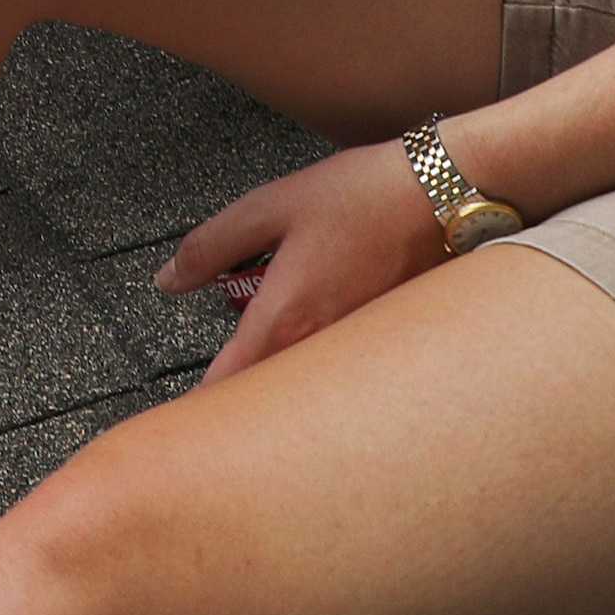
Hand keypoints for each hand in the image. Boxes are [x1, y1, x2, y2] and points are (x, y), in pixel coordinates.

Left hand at [157, 139, 450, 380]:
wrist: (445, 195)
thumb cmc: (361, 197)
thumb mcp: (268, 208)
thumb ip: (210, 247)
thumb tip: (169, 280)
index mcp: (285, 320)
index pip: (229, 386)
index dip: (199, 406)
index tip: (181, 419)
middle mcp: (322, 350)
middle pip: (266, 397)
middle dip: (240, 391)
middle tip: (223, 377)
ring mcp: (356, 355)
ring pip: (303, 387)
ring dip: (280, 378)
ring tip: (274, 341)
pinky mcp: (383, 349)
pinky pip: (337, 374)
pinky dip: (317, 364)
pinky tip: (320, 323)